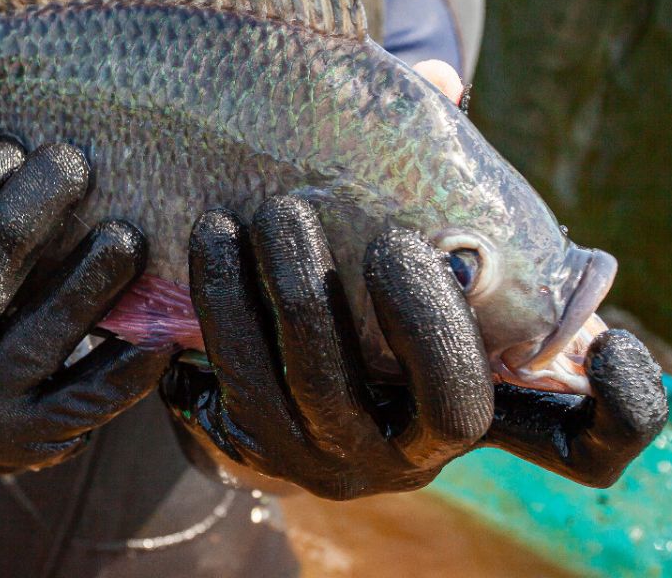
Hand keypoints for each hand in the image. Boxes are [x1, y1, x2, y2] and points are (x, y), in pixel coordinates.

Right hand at [0, 140, 168, 472]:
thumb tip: (30, 135)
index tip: (8, 147)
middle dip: (28, 214)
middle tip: (73, 163)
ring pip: (37, 338)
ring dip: (87, 283)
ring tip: (127, 236)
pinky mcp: (32, 435)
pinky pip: (85, 400)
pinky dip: (127, 368)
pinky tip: (164, 335)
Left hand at [160, 196, 666, 498]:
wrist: (253, 365)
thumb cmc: (350, 289)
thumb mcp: (398, 241)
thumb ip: (428, 172)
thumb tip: (436, 78)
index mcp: (475, 402)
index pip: (585, 445)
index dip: (616, 410)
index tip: (606, 342)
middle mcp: (414, 450)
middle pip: (448, 405)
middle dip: (422, 315)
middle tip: (356, 227)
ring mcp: (332, 458)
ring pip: (316, 394)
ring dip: (289, 298)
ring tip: (250, 216)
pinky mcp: (254, 449)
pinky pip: (234, 391)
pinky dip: (218, 311)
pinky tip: (207, 240)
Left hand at [161, 196, 493, 498]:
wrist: (316, 413)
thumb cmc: (401, 341)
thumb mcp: (439, 334)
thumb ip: (462, 302)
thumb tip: (480, 236)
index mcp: (432, 436)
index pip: (449, 406)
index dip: (426, 328)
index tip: (397, 241)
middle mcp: (364, 463)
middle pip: (323, 382)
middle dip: (300, 286)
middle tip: (284, 209)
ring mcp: (293, 457)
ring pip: (252, 379)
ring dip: (230, 291)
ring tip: (218, 223)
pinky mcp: (235, 441)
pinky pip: (202, 377)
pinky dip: (202, 309)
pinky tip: (191, 252)